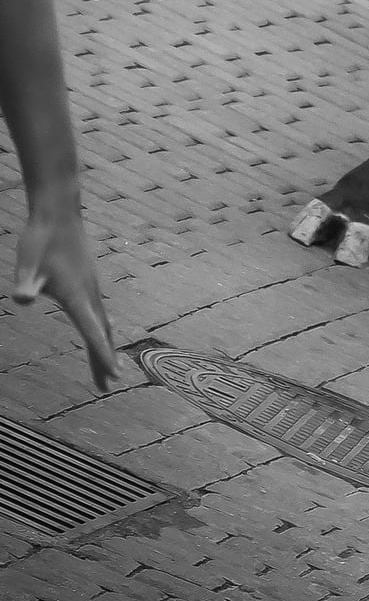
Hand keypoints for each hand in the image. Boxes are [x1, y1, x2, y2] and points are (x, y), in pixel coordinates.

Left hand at [12, 205, 119, 392]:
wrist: (59, 214)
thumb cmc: (41, 240)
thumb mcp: (28, 263)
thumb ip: (26, 282)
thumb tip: (23, 300)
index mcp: (77, 296)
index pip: (93, 331)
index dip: (102, 355)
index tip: (114, 377)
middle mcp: (90, 295)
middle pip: (102, 334)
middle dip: (105, 361)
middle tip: (108, 386)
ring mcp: (92, 288)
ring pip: (103, 324)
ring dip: (105, 347)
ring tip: (107, 367)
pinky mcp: (88, 283)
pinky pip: (99, 314)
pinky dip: (103, 332)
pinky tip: (101, 333)